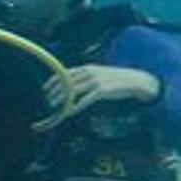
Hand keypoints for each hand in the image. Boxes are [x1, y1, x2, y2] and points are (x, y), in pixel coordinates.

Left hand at [45, 63, 159, 113]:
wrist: (135, 80)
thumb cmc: (115, 79)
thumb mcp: (99, 74)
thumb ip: (85, 78)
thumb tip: (71, 86)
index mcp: (87, 68)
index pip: (65, 73)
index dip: (54, 81)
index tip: (45, 89)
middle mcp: (89, 72)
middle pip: (66, 82)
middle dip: (55, 92)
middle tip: (49, 101)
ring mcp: (96, 81)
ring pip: (73, 91)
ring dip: (63, 100)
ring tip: (57, 107)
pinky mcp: (102, 90)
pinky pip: (85, 100)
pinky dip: (76, 106)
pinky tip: (70, 112)